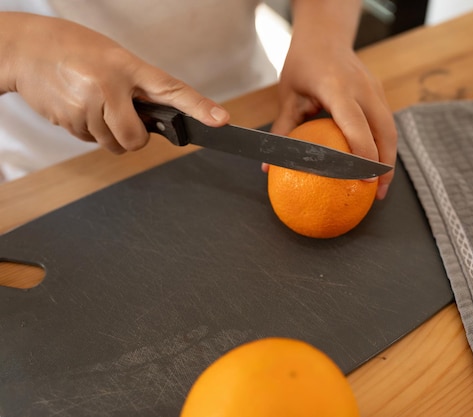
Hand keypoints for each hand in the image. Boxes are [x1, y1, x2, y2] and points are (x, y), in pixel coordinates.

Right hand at [0, 12, 228, 153]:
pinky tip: (77, 106)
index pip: (172, 89)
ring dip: (108, 133)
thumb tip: (158, 122)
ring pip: (114, 145)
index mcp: (128, 66)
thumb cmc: (75, 50)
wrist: (25, 48)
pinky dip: (88, 131)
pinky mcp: (68, 120)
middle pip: (136, 138)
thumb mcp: (113, 59)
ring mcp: (87, 105)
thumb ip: (138, 87)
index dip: (199, 107)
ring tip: (92, 102)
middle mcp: (110, 86)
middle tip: (122, 117)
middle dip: (134, 138)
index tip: (221, 120)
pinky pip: (91, 141)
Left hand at [270, 8, 396, 199]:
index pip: (356, 125)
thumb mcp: (288, 95)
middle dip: (385, 164)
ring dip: (388, 157)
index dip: (363, 153)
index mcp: (337, 88)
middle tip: (376, 192)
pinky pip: (386, 122)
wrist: (325, 34)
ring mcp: (374, 88)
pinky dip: (384, 144)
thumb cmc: (302, 64)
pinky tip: (375, 163)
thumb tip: (267, 168)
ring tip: (379, 184)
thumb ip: (283, 131)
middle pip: (385, 131)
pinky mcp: (379, 92)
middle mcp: (362, 88)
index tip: (363, 179)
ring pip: (390, 128)